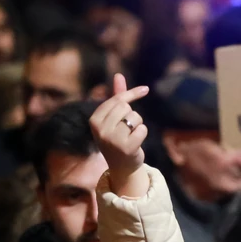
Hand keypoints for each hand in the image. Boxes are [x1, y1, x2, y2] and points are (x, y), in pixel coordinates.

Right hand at [89, 74, 149, 194]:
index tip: (146, 89)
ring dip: (138, 125)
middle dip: (131, 115)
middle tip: (127, 129)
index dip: (132, 94)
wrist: (122, 166)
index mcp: (94, 120)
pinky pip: (143, 129)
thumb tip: (118, 74)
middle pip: (126, 108)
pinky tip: (136, 142)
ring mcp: (113, 139)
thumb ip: (117, 96)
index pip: (117, 100)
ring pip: (135, 117)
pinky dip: (143, 133)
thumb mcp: (114, 117)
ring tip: (130, 136)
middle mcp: (100, 129)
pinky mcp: (126, 147)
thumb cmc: (118, 138)